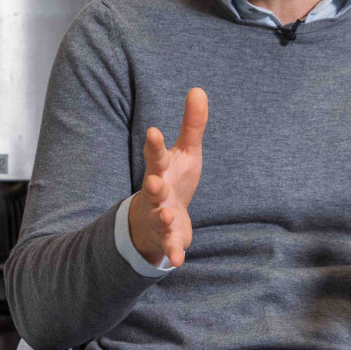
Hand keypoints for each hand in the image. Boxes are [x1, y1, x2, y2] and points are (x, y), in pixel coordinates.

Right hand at [128, 88, 207, 267]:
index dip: (153, 144)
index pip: (155, 155)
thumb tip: (198, 89)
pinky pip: (169, 244)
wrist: (160, 218)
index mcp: (160, 169)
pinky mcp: (168, 237)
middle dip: (151, 185)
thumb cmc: (174, 179)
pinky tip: (179, 259)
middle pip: (152, 187)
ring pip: (159, 216)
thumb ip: (192, 125)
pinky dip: (173, 251)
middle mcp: (156, 193)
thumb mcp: (186, 152)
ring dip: (163, 217)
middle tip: (152, 181)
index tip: (153, 131)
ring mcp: (159, 215)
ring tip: (169, 215)